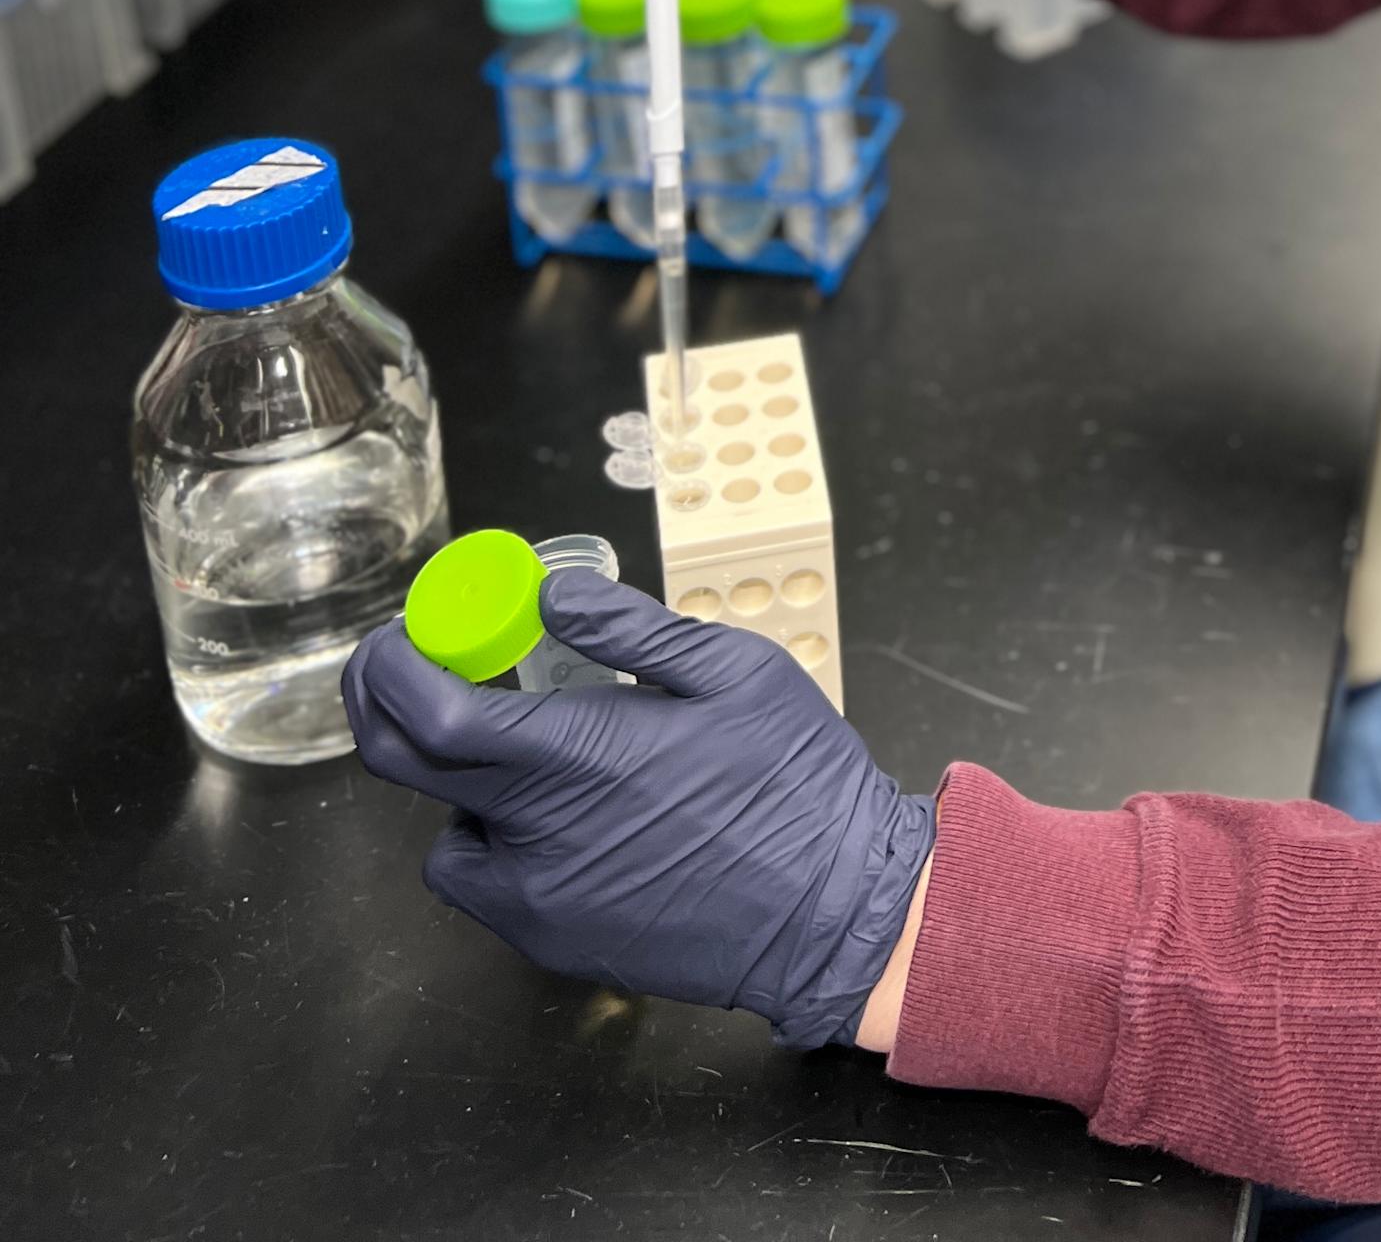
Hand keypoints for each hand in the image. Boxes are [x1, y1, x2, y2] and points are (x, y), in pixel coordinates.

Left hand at [343, 568, 934, 1046]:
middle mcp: (536, 837)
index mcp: (575, 757)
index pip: (427, 715)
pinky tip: (559, 820)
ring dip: (457, 787)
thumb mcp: (732, 670)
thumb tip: (548, 596)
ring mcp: (539, 901)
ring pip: (445, 837)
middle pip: (404, 771)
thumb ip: (628, 629)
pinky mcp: (555, 944)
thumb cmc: (795, 782)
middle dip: (386, 708)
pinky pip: (489, 886)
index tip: (399, 636)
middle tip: (411, 670)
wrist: (834, 912)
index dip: (391, 669)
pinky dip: (496, 846)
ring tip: (524, 755)